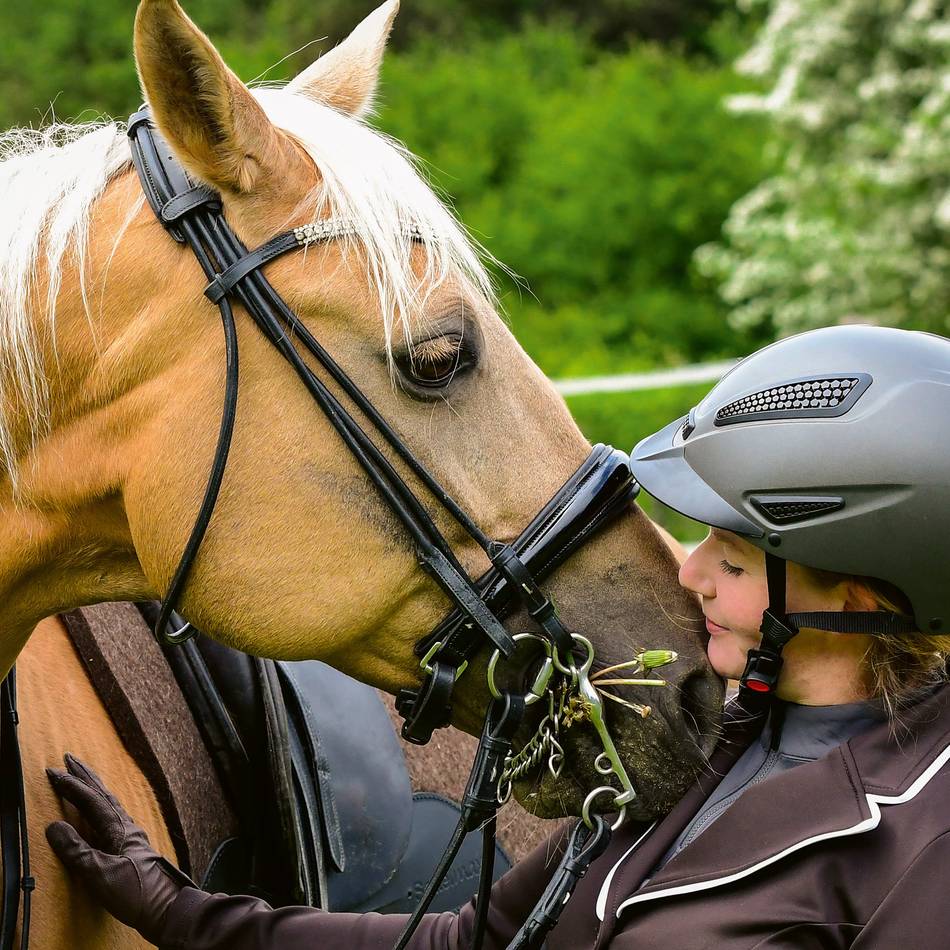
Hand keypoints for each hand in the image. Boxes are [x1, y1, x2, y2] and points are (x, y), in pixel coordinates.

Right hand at [45, 753, 196, 943]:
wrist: (166, 908)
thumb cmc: (136, 891)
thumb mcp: (100, 872)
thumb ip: (77, 850)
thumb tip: (54, 826)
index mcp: (119, 828)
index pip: (92, 800)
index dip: (72, 785)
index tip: (54, 771)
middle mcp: (126, 826)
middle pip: (103, 794)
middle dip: (85, 776)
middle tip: (69, 758)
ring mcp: (129, 836)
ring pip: (108, 803)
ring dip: (93, 788)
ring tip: (82, 777)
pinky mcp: (129, 848)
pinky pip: (111, 817)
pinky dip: (100, 807)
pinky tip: (98, 813)